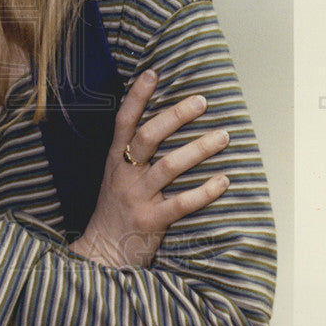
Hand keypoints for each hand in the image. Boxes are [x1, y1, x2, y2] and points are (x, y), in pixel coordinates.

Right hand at [69, 70, 229, 268]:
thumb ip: (132, 152)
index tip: (153, 73)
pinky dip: (204, 191)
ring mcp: (137, 197)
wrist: (102, 252)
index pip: (124, 120)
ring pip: (169, 167)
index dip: (137, 96)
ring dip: (198, 149)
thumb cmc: (115, 209)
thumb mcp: (115, 175)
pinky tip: (224, 180)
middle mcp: (124, 173)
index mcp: (115, 159)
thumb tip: (160, 121)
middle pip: (148, 137)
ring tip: (223, 136)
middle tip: (202, 101)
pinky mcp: (151, 221)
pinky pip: (181, 203)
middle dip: (176, 116)